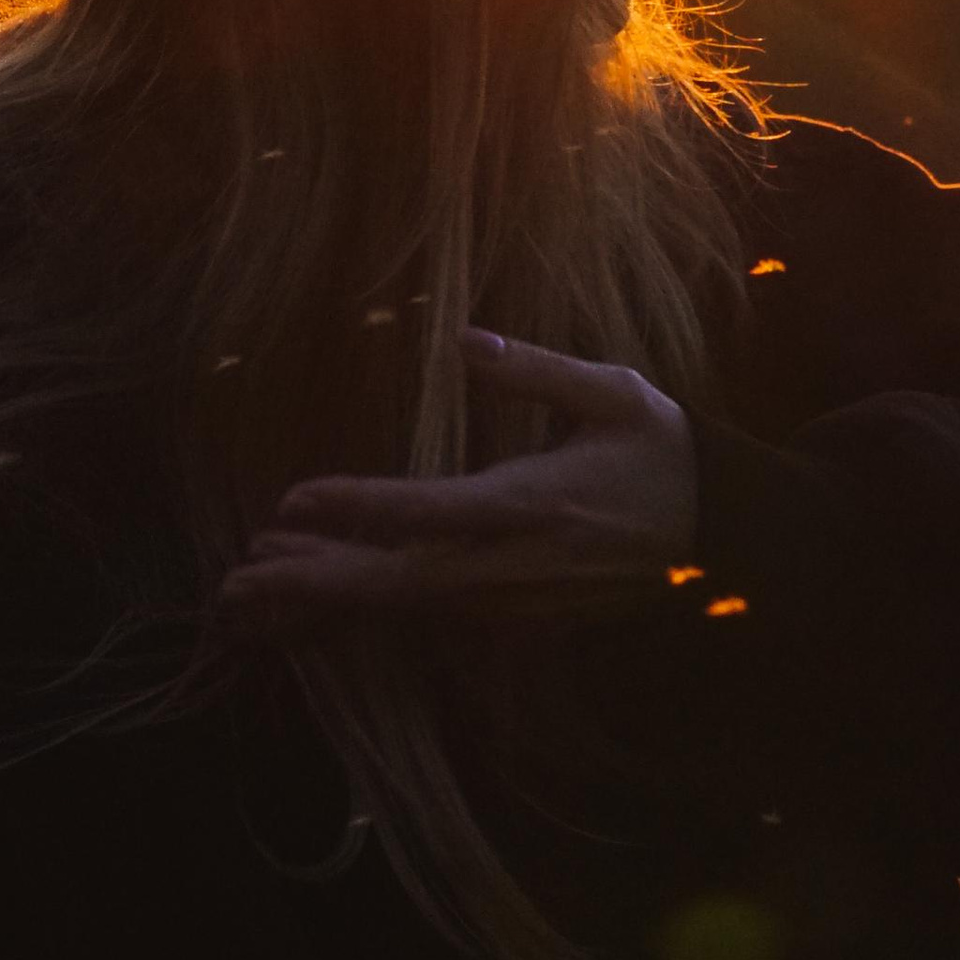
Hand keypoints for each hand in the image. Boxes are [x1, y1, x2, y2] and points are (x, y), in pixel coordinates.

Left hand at [217, 328, 698, 623]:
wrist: (724, 543)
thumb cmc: (665, 457)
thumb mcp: (616, 394)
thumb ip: (537, 370)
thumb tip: (465, 338)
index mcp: (532, 505)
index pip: (428, 511)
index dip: (356, 508)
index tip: (290, 500)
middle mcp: (512, 567)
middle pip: (394, 585)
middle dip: (311, 584)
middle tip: (235, 580)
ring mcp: (510, 603)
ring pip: (400, 609)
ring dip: (323, 602)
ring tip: (246, 595)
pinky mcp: (511, 620)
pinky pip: (422, 618)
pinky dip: (361, 613)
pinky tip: (312, 604)